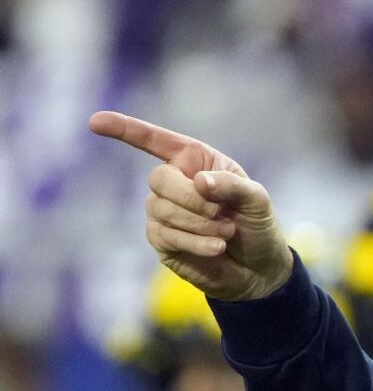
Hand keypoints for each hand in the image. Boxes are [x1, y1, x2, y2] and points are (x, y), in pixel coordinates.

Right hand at [87, 112, 292, 301]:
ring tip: (226, 233)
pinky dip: (195, 242)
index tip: (96, 122)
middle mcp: (173, 181)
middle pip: (159, 179)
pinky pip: (165, 235)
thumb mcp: (257, 200)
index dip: (125, 129)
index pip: (154, 140)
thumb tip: (198, 181)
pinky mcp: (160, 238)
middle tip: (222, 214)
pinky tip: (215, 248)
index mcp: (194, 160)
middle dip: (193, 199)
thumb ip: (233, 185)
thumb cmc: (257, 226)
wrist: (259, 268)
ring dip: (200, 224)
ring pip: (161, 209)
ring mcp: (162, 210)